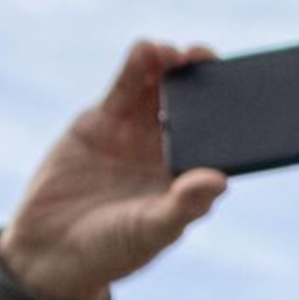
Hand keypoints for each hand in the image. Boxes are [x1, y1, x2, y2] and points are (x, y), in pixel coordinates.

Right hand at [0, 41, 227, 299]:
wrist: (52, 249)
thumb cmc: (113, 248)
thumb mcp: (151, 230)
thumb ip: (183, 205)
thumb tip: (220, 180)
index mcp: (190, 176)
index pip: (221, 139)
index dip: (234, 114)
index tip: (246, 92)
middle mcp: (167, 150)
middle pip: (194, 107)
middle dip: (203, 81)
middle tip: (209, 59)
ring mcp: (135, 132)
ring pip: (160, 90)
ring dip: (171, 67)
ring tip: (178, 53)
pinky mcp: (103, 121)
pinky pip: (126, 88)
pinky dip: (137, 67)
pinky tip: (148, 50)